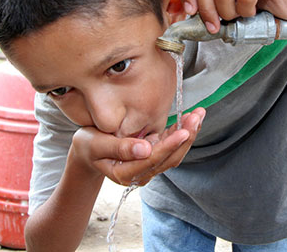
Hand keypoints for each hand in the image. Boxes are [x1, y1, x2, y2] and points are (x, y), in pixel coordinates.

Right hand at [71, 107, 205, 185]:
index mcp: (125, 173)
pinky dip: (183, 132)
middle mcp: (141, 173)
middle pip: (169, 159)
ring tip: (198, 114)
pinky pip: (172, 147)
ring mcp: (149, 165)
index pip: (152, 160)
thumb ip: (119, 148)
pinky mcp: (153, 155)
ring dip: (188, 134)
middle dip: (185, 138)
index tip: (182, 131)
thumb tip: (144, 149)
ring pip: (174, 153)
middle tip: (196, 117)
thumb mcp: (96, 145)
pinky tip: (190, 118)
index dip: (169, 146)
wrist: (88, 150)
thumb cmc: (89, 145)